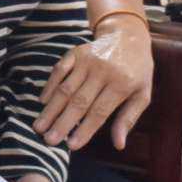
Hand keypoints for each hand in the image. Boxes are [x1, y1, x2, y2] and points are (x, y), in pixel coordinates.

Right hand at [37, 17, 153, 149]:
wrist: (128, 36)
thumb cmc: (137, 71)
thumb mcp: (142, 94)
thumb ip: (128, 119)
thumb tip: (119, 145)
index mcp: (122, 83)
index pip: (99, 111)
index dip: (85, 129)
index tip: (72, 146)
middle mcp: (103, 71)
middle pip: (79, 101)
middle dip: (62, 123)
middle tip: (49, 141)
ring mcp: (88, 60)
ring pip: (65, 88)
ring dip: (51, 109)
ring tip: (39, 127)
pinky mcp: (76, 52)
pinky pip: (59, 70)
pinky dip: (49, 86)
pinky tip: (42, 102)